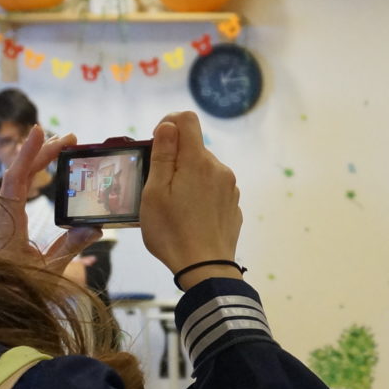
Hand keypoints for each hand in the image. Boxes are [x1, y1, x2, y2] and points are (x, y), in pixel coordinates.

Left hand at [0, 125, 99, 274]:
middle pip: (20, 173)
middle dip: (43, 152)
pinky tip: (44, 173)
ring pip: (17, 181)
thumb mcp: (47, 272)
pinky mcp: (5, 223)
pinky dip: (32, 177)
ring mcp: (3, 217)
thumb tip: (94, 227)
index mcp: (8, 221)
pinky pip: (17, 191)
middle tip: (71, 139)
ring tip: (62, 149)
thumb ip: (69, 247)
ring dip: (38, 162)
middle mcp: (2, 214)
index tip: (40, 130)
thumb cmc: (14, 290)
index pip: (17, 178)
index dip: (29, 153)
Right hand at [139, 112, 243, 285]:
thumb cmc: (172, 232)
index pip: (187, 119)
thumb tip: (168, 125)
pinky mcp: (233, 205)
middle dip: (175, 158)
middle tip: (158, 186)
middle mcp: (219, 169)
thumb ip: (163, 155)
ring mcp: (230, 187)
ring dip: (188, 177)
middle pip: (194, 147)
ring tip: (174, 206)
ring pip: (204, 169)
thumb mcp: (155, 192)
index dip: (168, 124)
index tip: (157, 144)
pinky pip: (213, 188)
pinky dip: (200, 193)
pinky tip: (190, 217)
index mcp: (198, 161)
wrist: (205, 268)